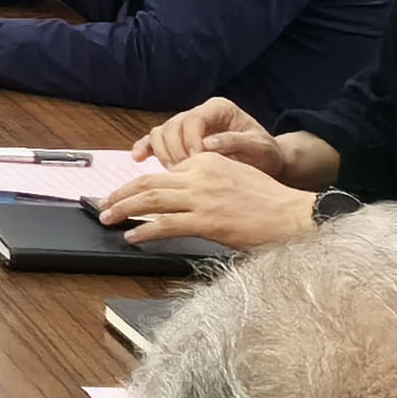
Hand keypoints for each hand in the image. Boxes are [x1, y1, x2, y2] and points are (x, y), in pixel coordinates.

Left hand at [98, 151, 322, 250]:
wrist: (293, 215)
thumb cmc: (268, 202)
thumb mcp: (234, 176)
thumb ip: (206, 180)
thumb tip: (181, 195)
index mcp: (206, 160)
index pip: (163, 171)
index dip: (139, 183)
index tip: (124, 193)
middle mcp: (200, 174)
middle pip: (149, 182)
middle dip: (121, 194)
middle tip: (103, 205)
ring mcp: (202, 197)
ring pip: (151, 201)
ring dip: (124, 210)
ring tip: (108, 219)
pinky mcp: (207, 221)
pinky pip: (166, 224)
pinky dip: (145, 231)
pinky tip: (133, 237)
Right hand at [130, 95, 271, 167]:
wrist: (267, 164)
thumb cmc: (266, 155)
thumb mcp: (260, 148)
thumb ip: (235, 143)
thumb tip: (208, 144)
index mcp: (219, 109)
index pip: (193, 119)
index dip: (190, 140)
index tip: (195, 161)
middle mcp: (199, 113)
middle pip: (172, 126)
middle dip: (175, 151)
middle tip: (183, 173)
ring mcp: (186, 126)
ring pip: (161, 133)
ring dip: (163, 154)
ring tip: (174, 174)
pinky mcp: (179, 140)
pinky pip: (155, 140)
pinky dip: (146, 148)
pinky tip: (139, 158)